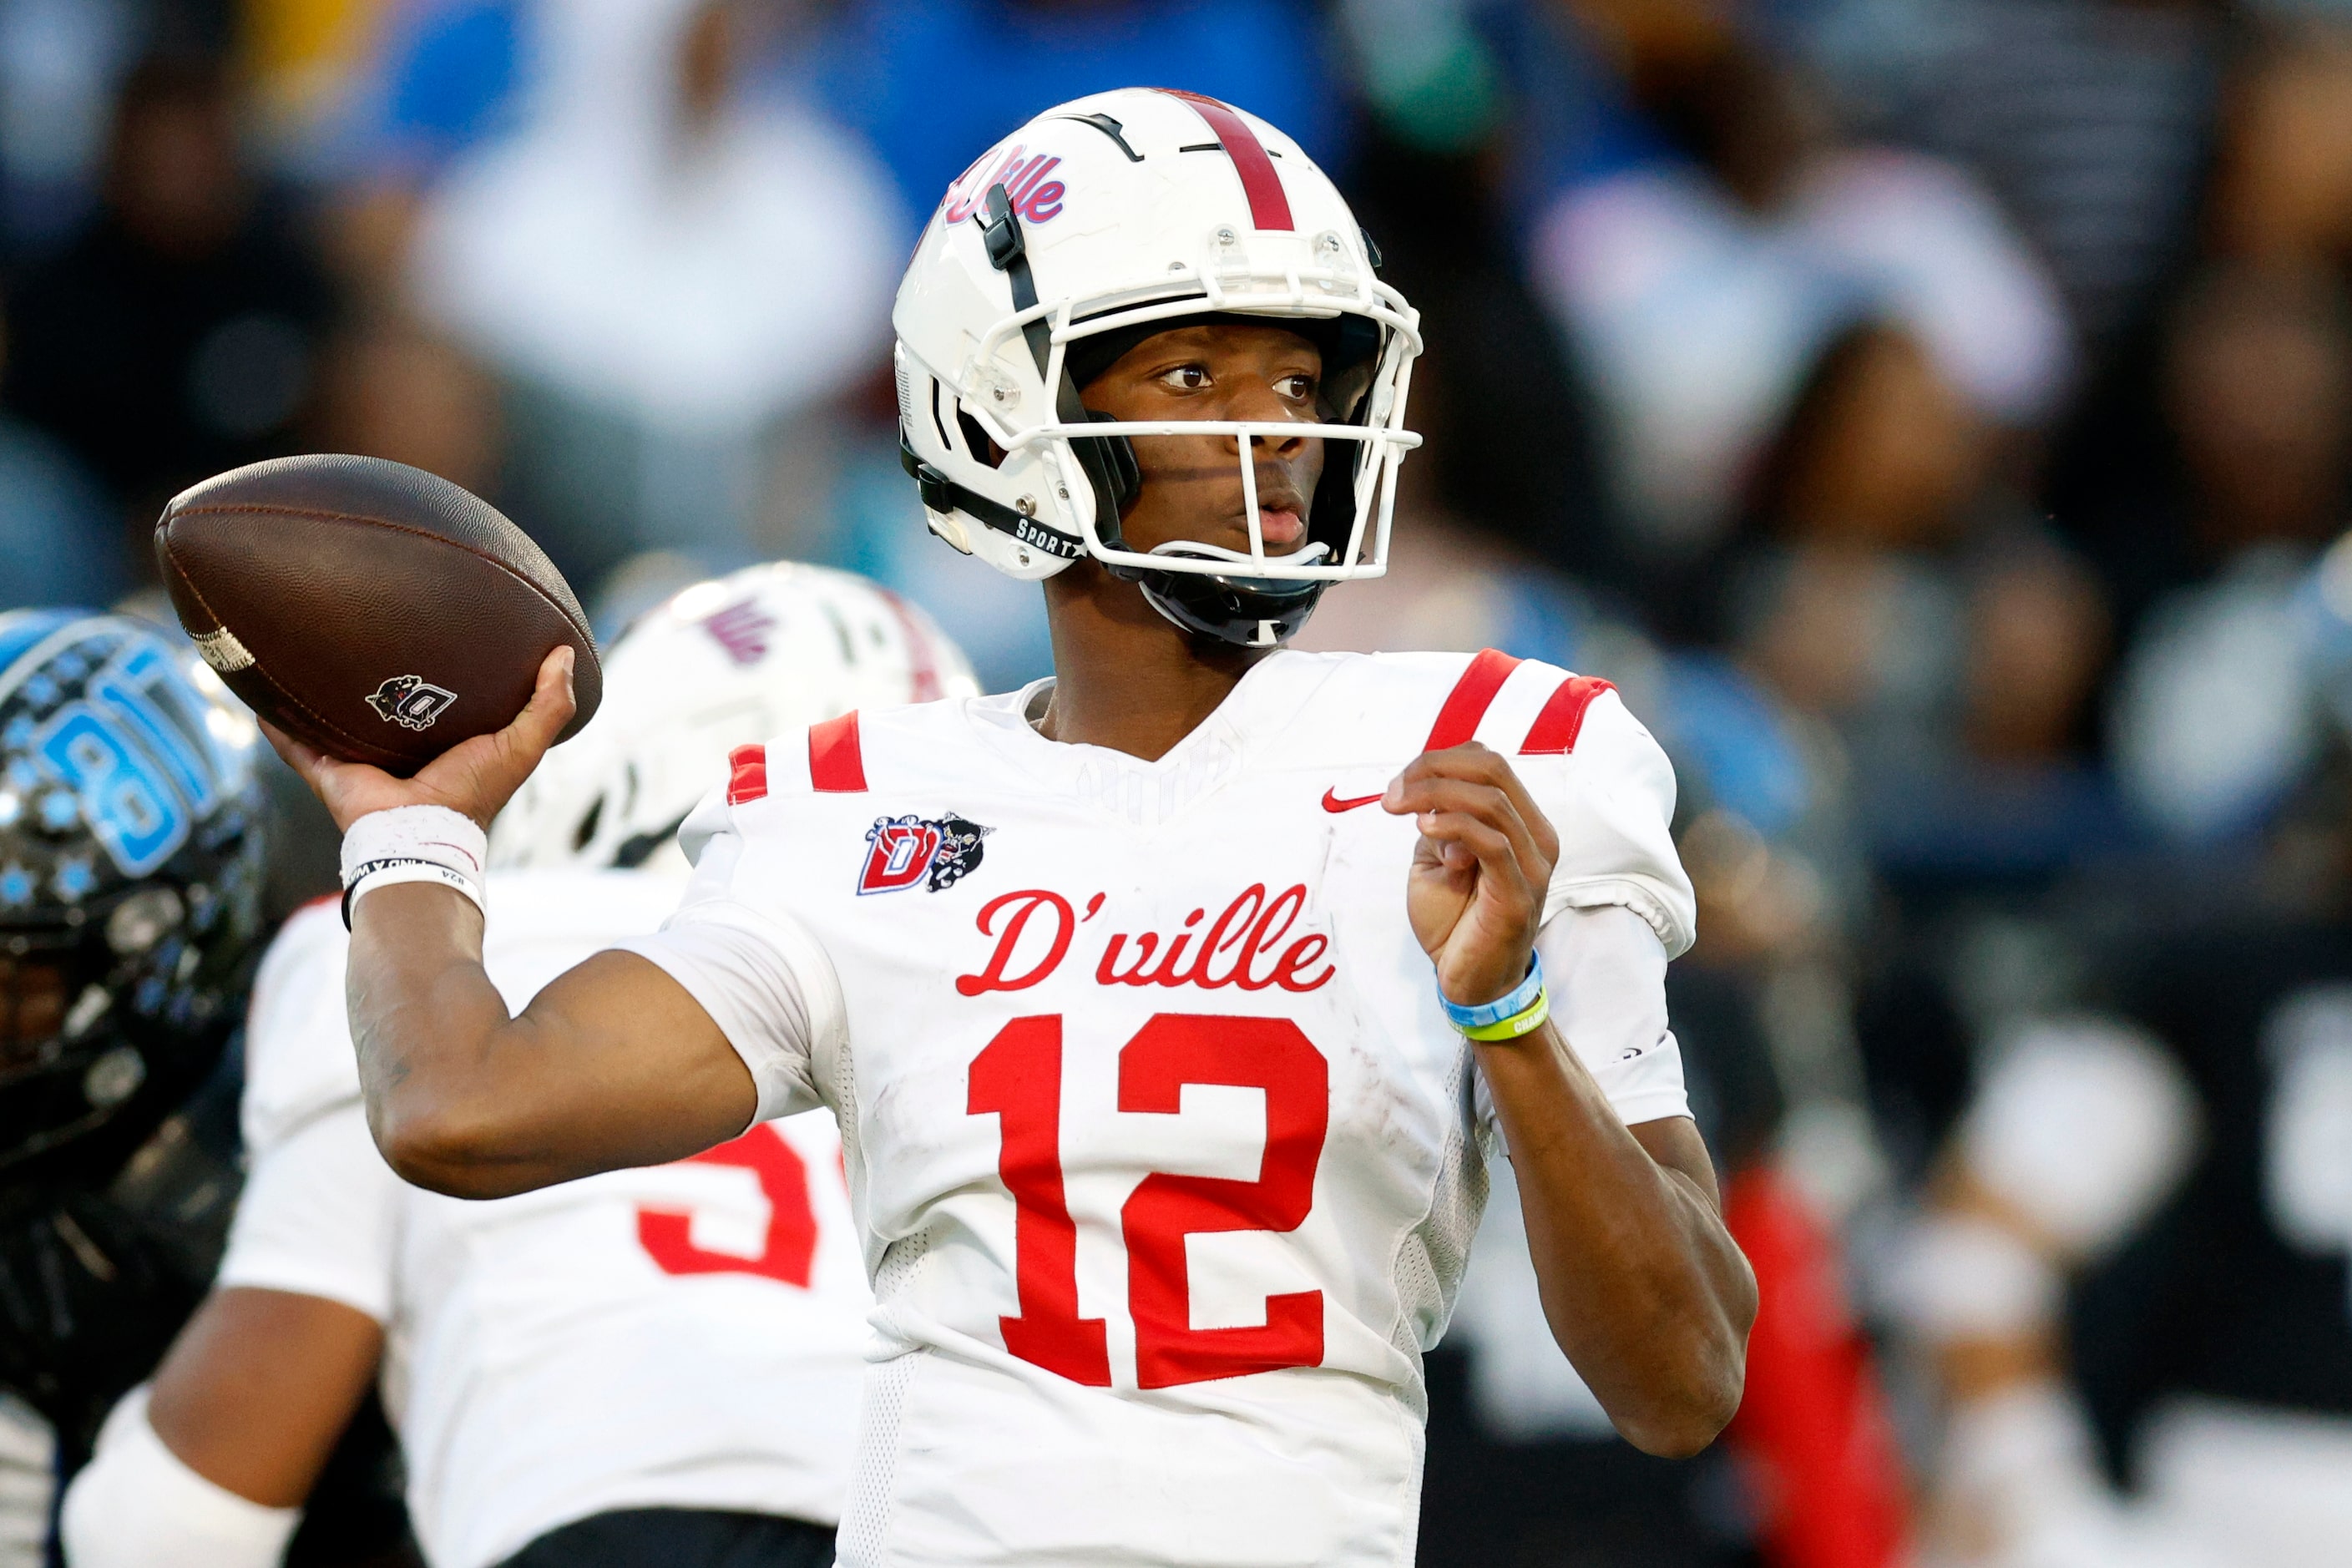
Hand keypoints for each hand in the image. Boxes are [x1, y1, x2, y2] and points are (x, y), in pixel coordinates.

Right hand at [262, 646, 576, 832]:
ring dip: (314, 690)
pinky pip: (292, 742)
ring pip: (329, 716)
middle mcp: (395, 747)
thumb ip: (548, 704)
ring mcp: (357, 758)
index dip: (437, 666)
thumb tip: (565, 654)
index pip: (437, 695)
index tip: (432, 623)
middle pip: (378, 701)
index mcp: (439, 739)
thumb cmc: (473, 793)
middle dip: (370, 671)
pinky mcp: (325, 769)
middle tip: (358, 622)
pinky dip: (274, 721)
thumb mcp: (522, 744)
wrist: (421, 834)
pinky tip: (256, 691)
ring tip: (299, 645)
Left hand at [1384, 743, 1559, 1007]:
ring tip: (1399, 807)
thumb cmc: (1455, 921)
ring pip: (1490, 800)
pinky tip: (1424, 826)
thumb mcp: (1437, 859)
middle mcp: (1536, 837)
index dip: (1439, 760)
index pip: (1487, 763)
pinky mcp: (1518, 893)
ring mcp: (1533, 865)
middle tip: (1394, 791)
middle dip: (1433, 768)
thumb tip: (1430, 800)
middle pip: (1492, 768)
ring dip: (1434, 794)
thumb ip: (1438, 824)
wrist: (1470, 983)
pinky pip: (1491, 842)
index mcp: (1521, 822)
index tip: (1398, 783)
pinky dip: (1453, 825)